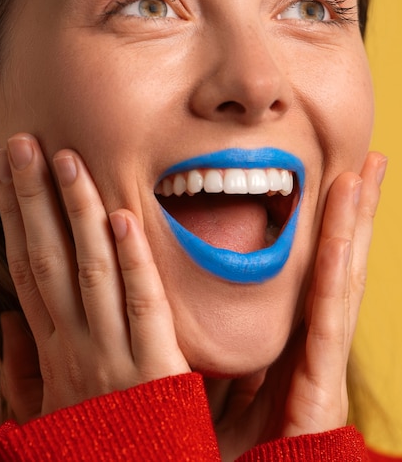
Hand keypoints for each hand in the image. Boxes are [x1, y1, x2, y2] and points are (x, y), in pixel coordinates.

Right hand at [0, 134, 189, 419]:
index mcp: (54, 352)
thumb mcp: (47, 416)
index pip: (27, 270)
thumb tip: (10, 322)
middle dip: (32, 200)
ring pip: (89, 270)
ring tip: (67, 162)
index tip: (5, 176)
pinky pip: (142, 306)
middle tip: (22, 145)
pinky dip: (131, 261)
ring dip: (76, 214)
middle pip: (46, 259)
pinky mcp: (156, 372)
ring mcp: (112, 357)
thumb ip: (26, 370)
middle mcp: (75, 345)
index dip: (12, 220)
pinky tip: (122, 218)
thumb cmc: (96, 450)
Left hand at [212, 151, 386, 458]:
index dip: (335, 225)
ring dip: (354, 227)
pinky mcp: (320, 390)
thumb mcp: (231, 384)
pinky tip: (337, 237)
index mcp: (299, 342)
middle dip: (359, 214)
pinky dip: (335, 274)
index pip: (323, 271)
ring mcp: (326, 367)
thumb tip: (222, 318)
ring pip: (344, 282)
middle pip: (343, 266)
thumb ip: (234, 349)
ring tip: (363, 175)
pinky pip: (326, 321)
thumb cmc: (232, 448)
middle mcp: (319, 347)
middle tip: (372, 161)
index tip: (339, 179)